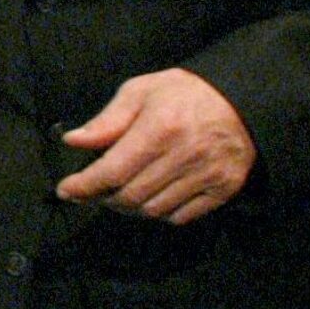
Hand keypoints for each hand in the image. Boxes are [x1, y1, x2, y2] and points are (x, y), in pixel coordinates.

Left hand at [56, 68, 254, 223]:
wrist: (243, 99)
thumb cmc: (185, 93)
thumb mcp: (141, 91)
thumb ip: (107, 120)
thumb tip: (73, 141)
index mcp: (160, 128)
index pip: (111, 171)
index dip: (84, 186)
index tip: (65, 190)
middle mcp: (184, 155)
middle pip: (130, 197)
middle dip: (103, 198)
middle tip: (93, 190)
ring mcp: (207, 175)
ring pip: (153, 211)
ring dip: (130, 208)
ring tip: (121, 192)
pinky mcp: (224, 189)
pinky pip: (181, 217)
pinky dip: (160, 213)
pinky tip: (153, 195)